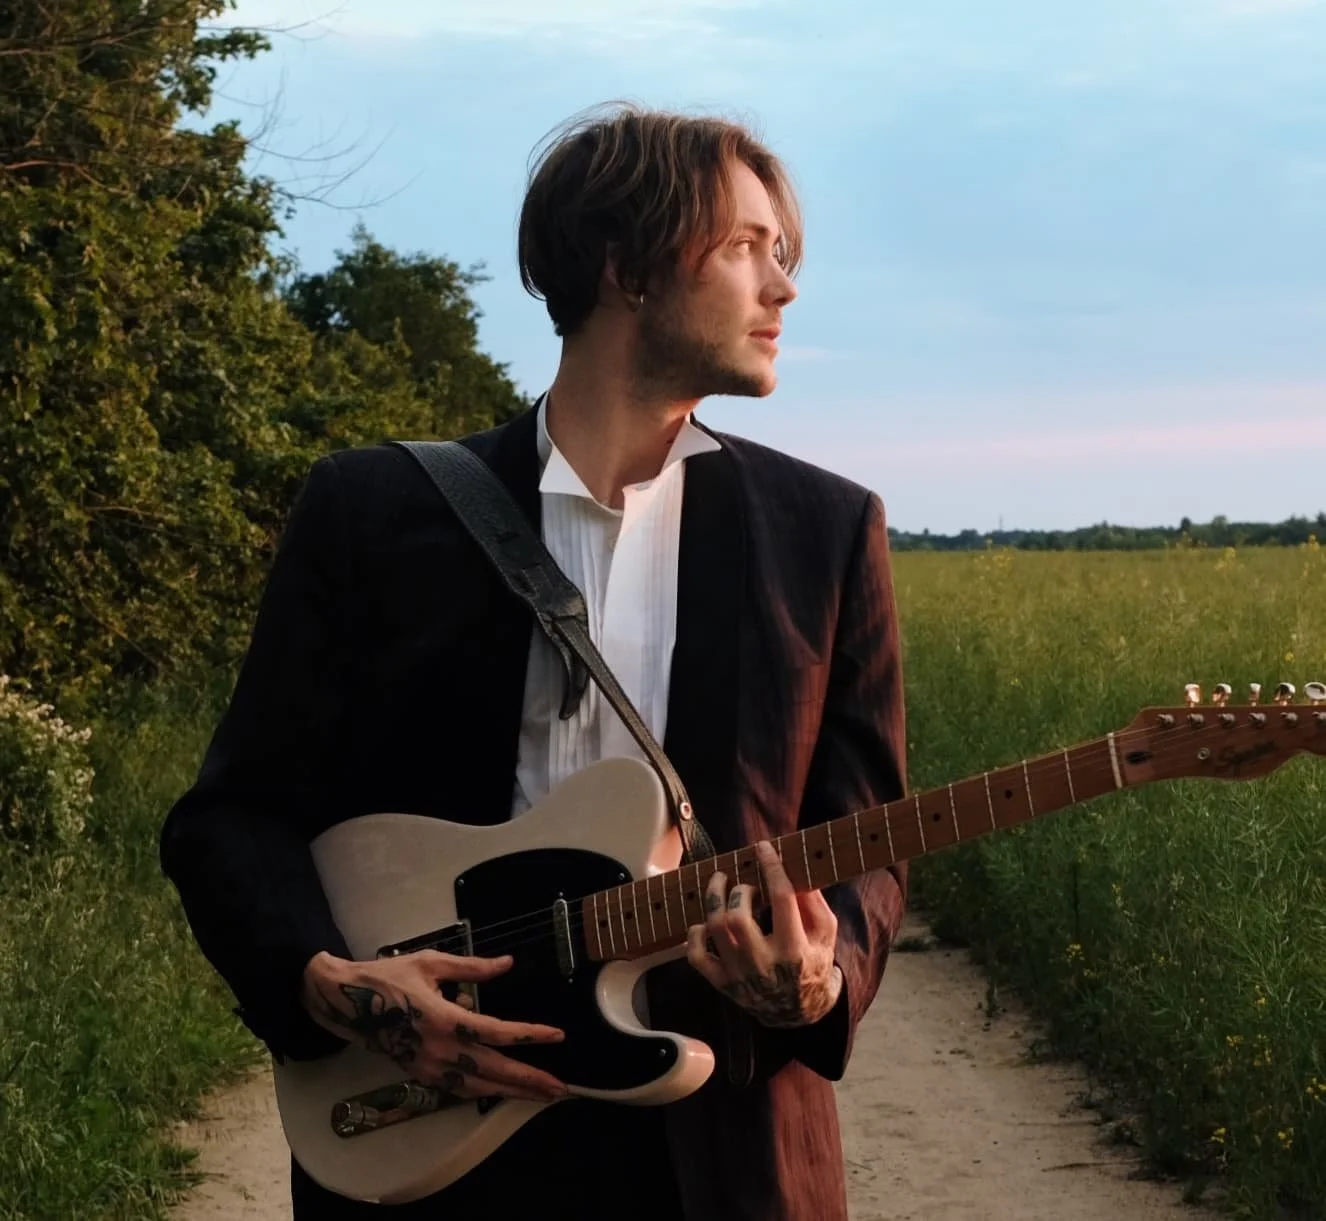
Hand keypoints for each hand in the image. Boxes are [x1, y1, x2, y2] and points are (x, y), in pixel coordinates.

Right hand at [300, 949, 568, 1103]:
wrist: (345, 1003)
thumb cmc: (388, 977)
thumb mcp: (431, 963)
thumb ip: (472, 966)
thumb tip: (507, 964)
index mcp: (442, 1018)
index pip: (494, 1031)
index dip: (527, 1034)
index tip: (556, 1035)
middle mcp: (438, 1050)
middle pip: (492, 1070)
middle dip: (528, 1080)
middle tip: (561, 1088)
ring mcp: (428, 1068)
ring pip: (478, 1087)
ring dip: (512, 1092)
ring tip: (542, 1095)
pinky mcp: (421, 1075)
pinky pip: (460, 1089)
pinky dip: (486, 1091)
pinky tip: (506, 1091)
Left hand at [685, 840, 843, 1027]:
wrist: (799, 1011)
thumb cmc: (813, 962)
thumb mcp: (826, 932)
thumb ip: (813, 901)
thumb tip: (792, 867)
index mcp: (794, 950)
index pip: (781, 899)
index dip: (771, 867)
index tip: (762, 848)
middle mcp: (764, 964)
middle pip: (738, 916)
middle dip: (738, 890)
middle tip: (744, 884)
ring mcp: (739, 976)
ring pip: (715, 929)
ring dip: (715, 900)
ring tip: (721, 886)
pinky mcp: (722, 984)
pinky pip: (696, 955)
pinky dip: (696, 933)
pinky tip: (706, 922)